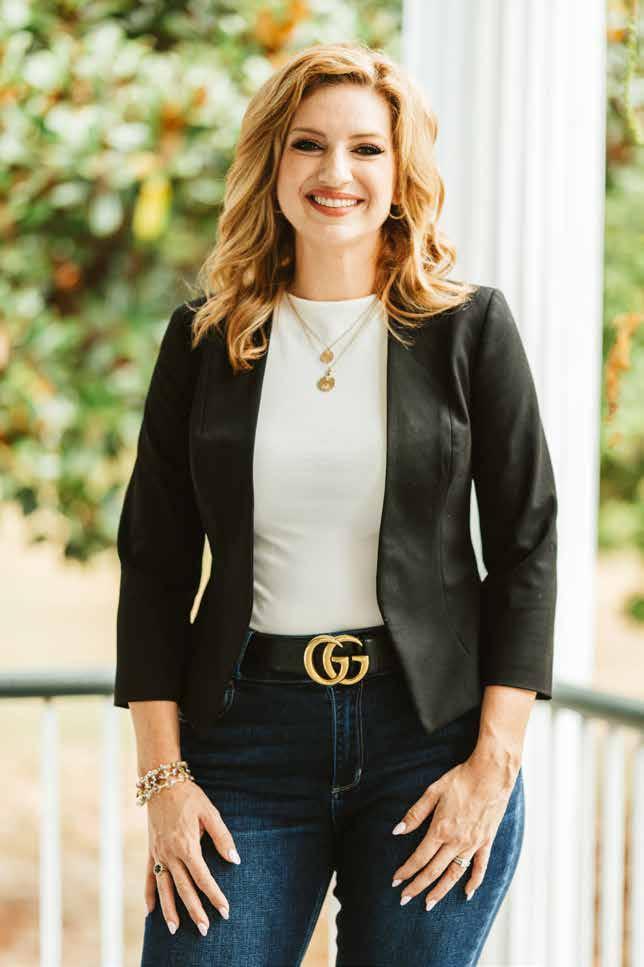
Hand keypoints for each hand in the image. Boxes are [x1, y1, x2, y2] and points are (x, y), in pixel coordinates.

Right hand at [144, 780, 240, 934]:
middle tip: (205, 929)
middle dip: (195, 910)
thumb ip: (222, 837)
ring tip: (175, 929)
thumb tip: (235, 859)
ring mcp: (158, 853)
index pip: (203, 878)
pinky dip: (149, 894)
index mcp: (187, 845)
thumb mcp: (210, 812)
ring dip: (170, 910)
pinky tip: (150, 911)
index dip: (214, 895)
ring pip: (164, 888)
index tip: (225, 910)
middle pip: (184, 888)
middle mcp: (170, 854)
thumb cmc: (189, 797)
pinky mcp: (151, 850)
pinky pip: (149, 876)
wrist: (161, 783)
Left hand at [390, 753, 517, 909]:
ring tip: (429, 903)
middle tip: (404, 899)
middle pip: (433, 871)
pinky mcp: (486, 841)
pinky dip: (474, 882)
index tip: (396, 881)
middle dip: (417, 886)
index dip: (406, 871)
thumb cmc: (461, 780)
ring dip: (441, 891)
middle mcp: (456, 841)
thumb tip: (397, 831)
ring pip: (454, 874)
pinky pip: (480, 867)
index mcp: (440, 829)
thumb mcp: (433, 792)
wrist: (491, 775)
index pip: (419, 858)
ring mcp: (473, 844)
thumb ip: (415, 814)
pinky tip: (467, 893)